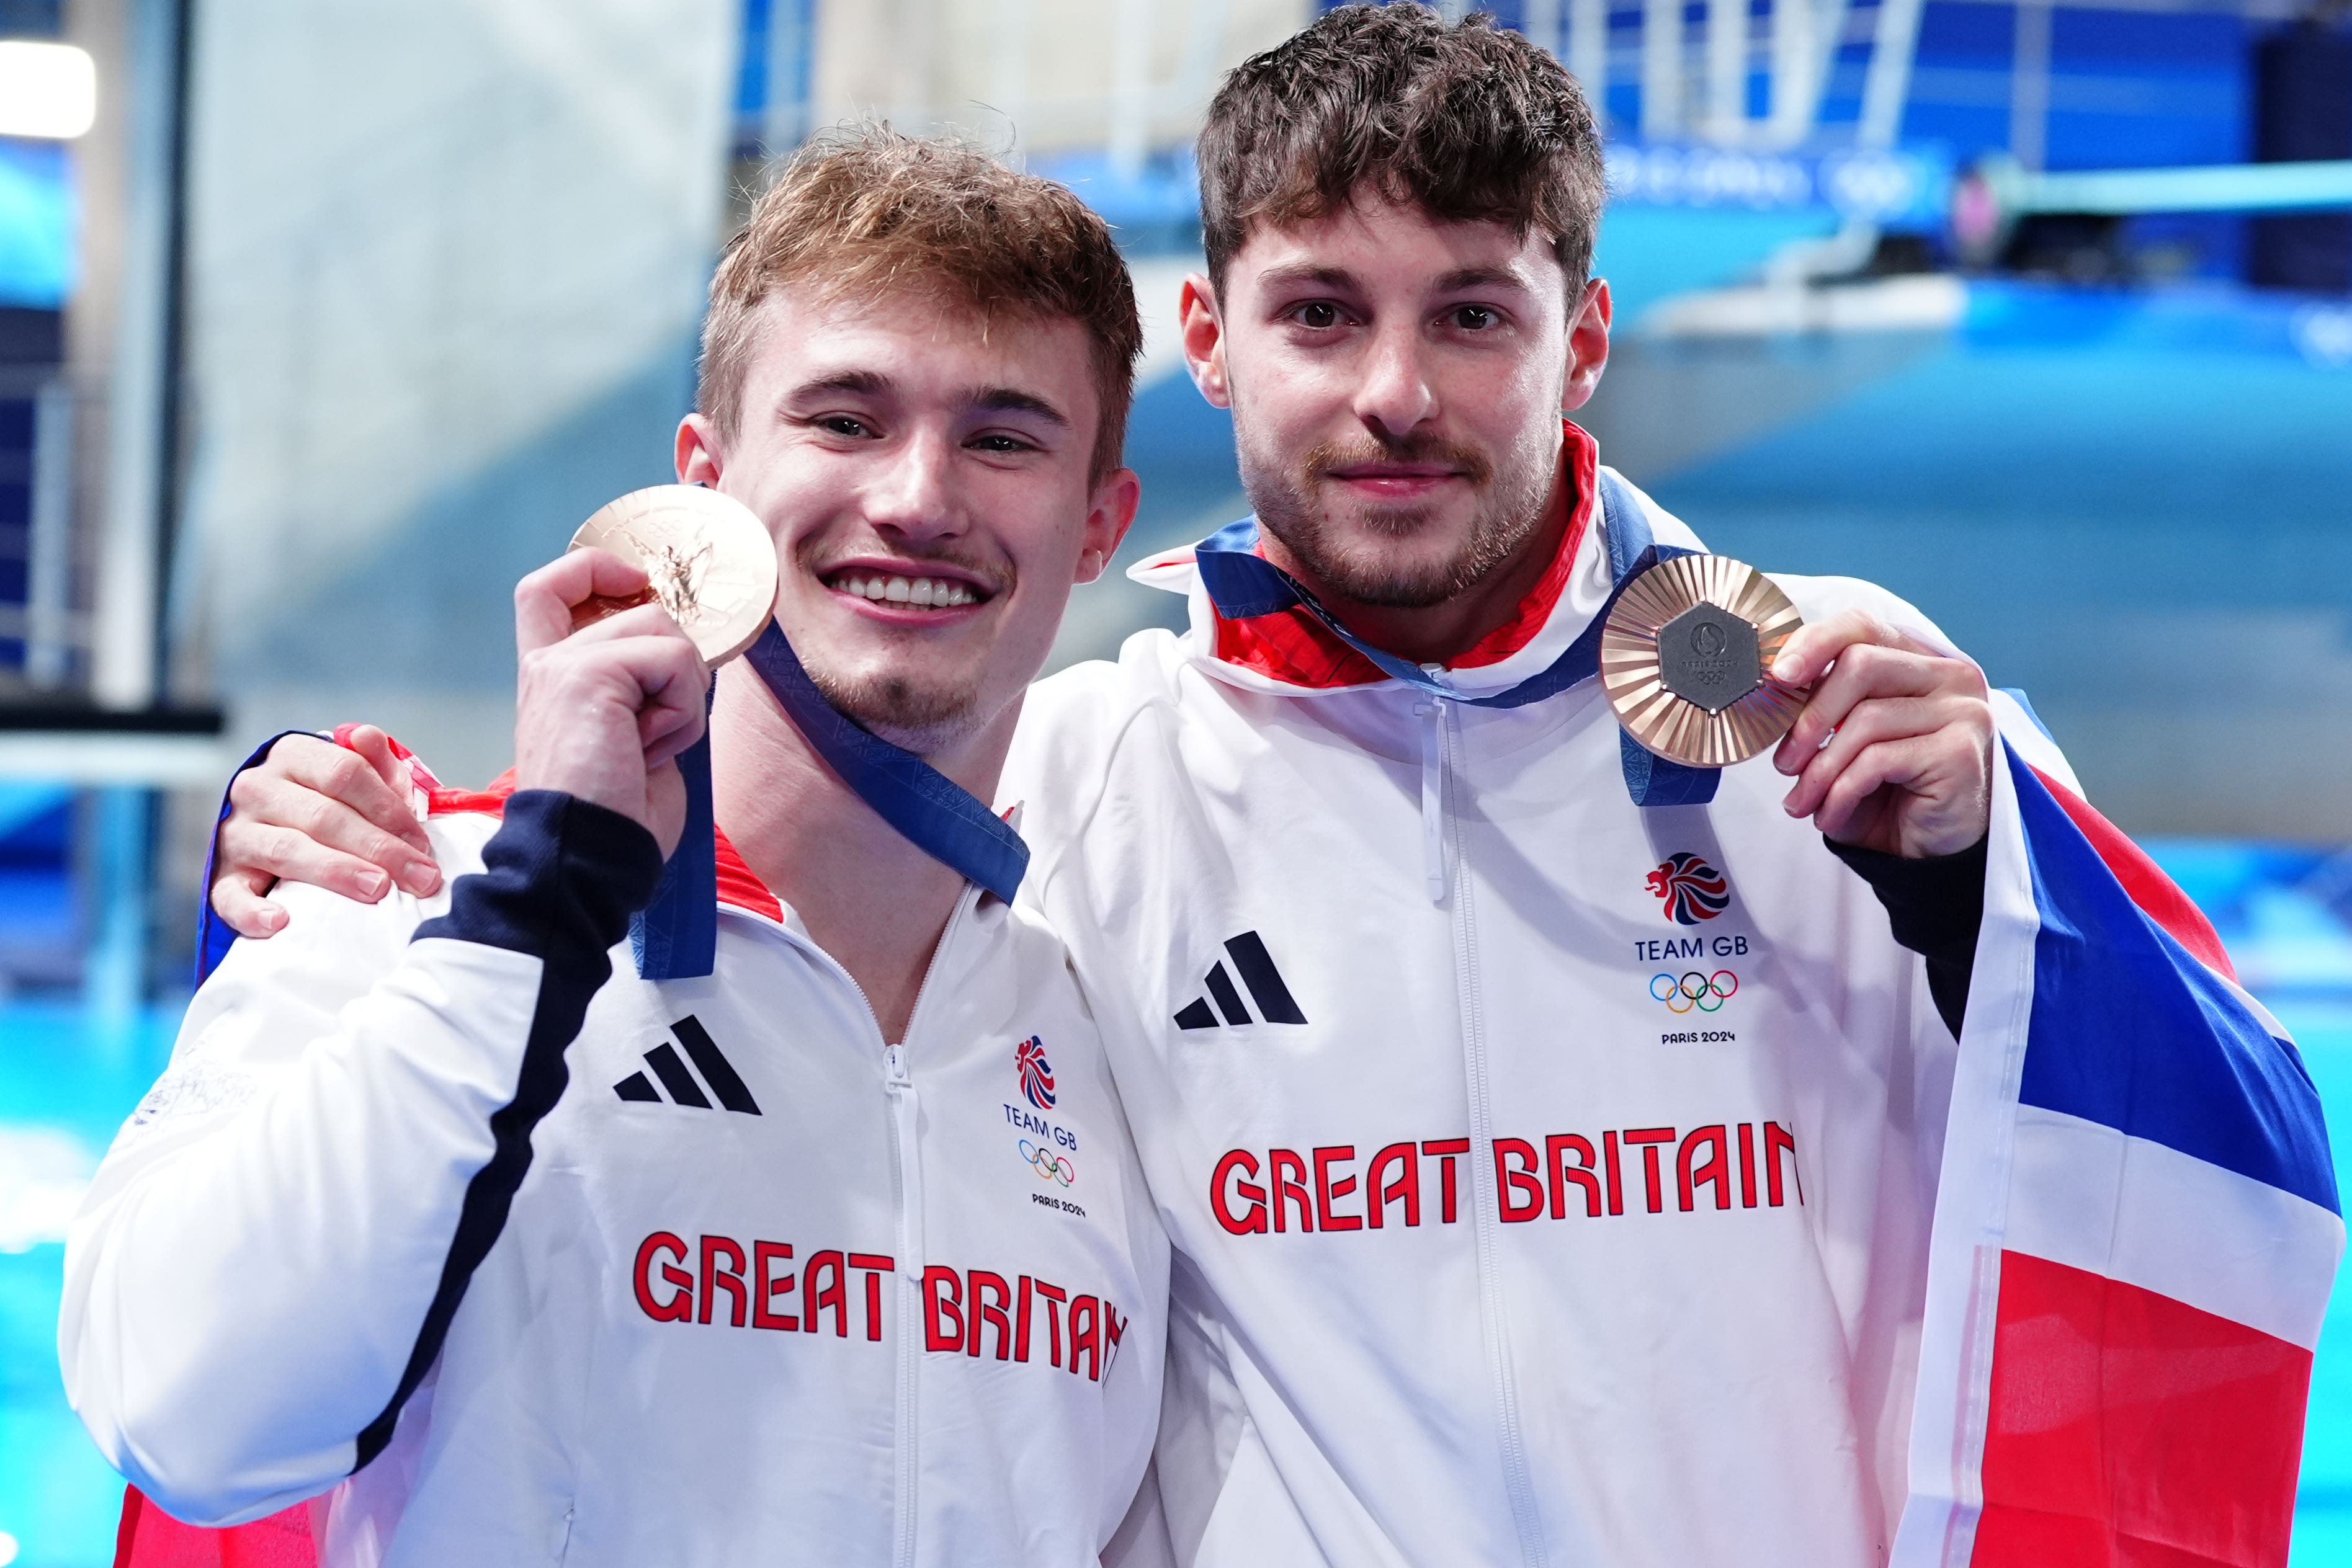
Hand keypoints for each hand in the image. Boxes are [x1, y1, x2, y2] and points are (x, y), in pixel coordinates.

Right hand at [209, 727, 443, 937]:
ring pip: (287, 850)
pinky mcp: (221, 876)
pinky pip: (230, 896)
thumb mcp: (354, 775)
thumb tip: (377, 747)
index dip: (390, 808)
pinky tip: (280, 923)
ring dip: (336, 871)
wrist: (268, 825)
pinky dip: (252, 911)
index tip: (423, 844)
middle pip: (323, 815)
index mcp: (294, 755)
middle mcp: (258, 788)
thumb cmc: (329, 801)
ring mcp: (236, 833)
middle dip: (379, 847)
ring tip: (377, 889)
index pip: (345, 772)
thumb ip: (377, 767)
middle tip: (420, 878)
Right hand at [513, 549, 708, 856]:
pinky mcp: (586, 676)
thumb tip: (689, 660)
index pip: (551, 589)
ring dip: (685, 694)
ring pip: (666, 630)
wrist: (590, 861)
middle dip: (681, 668)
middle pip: (643, 607)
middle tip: (657, 732)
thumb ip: (644, 688)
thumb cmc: (618, 817)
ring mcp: (563, 666)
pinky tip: (652, 749)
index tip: (638, 585)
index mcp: (553, 677)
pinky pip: (674, 662)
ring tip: (652, 745)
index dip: (598, 568)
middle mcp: (548, 663)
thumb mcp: (636, 738)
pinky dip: (683, 710)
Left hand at [1769, 609, 1993, 857]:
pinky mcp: (1960, 751)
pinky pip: (1878, 761)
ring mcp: (1962, 710)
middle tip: (1784, 762)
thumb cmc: (1885, 789)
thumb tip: (1774, 681)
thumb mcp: (1848, 738)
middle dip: (1809, 718)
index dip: (1814, 643)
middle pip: (1861, 664)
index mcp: (1919, 659)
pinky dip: (1841, 792)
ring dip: (1819, 768)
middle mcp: (1950, 675)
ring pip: (1865, 719)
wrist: (1927, 849)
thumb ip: (1826, 702)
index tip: (1778, 677)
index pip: (1863, 625)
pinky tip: (1829, 814)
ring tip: (1802, 800)